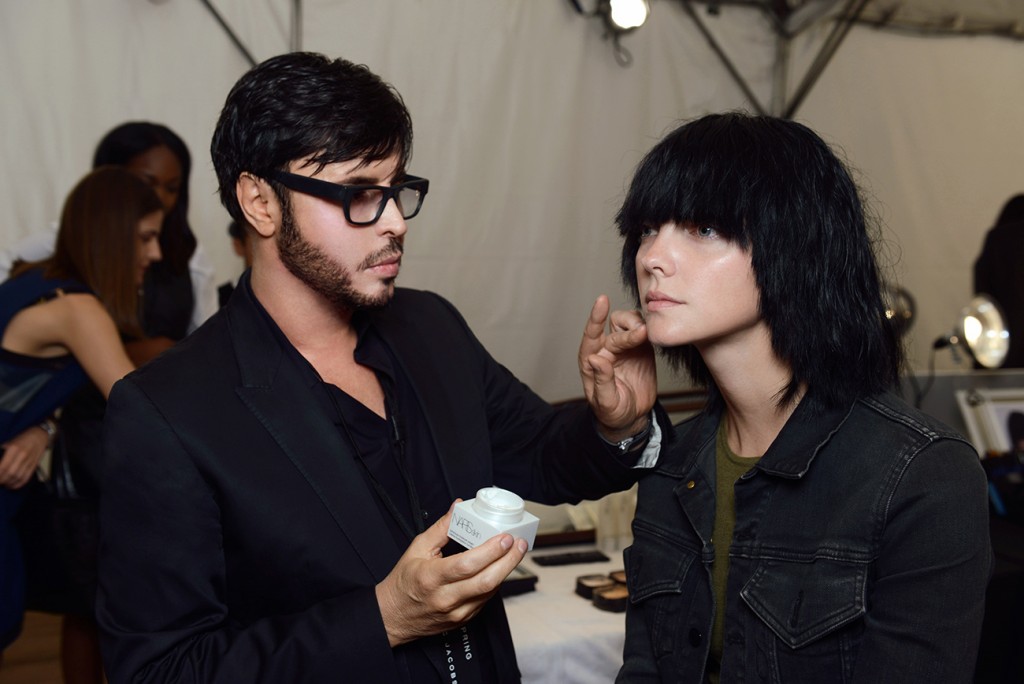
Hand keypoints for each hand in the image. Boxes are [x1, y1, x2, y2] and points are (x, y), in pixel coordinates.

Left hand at [0, 425, 49, 488]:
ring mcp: (30, 461)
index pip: (3, 466)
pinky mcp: (34, 465)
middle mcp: (22, 455)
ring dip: (9, 483)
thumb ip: (2, 452)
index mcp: (14, 448)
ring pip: (18, 477)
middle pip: (10, 473)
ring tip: (3, 483)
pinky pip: (26, 478)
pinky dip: (18, 484)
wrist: (41, 435)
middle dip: (2, 480)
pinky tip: (12, 485)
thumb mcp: (10, 442)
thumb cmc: (23, 437)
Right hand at [375, 503, 527, 646]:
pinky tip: (499, 569)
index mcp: (432, 577)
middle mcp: (445, 598)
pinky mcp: (463, 619)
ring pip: (490, 592)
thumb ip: (441, 528)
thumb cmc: (403, 583)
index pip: (467, 564)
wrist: (393, 616)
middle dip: (508, 561)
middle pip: (486, 581)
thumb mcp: (417, 549)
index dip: (490, 551)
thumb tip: (457, 508)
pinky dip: (495, 583)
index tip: (505, 538)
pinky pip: (485, 600)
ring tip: (514, 553)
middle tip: (519, 544)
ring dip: (506, 571)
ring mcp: (456, 612)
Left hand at [579, 295, 656, 440]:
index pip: (592, 334)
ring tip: (647, 334)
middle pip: (616, 328)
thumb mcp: (605, 402)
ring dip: (638, 324)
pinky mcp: (641, 348)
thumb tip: (596, 359)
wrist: (631, 417)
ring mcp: (624, 347)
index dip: (596, 317)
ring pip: (629, 322)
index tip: (602, 300)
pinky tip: (654, 334)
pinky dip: (650, 327)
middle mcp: (606, 349)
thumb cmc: (613, 412)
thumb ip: (601, 381)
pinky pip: (644, 330)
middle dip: (629, 330)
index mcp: (592, 360)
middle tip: (643, 334)